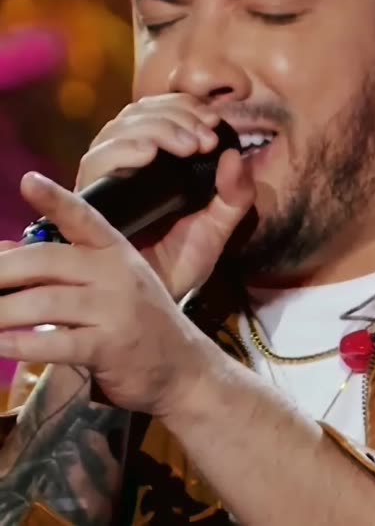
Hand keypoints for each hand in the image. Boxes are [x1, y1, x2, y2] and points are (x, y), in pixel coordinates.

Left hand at [0, 166, 251, 415]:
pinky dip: (22, 344)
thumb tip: (2, 250)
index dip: (55, 198)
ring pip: (47, 302)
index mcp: (115, 250)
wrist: (182, 367)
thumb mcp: (105, 286)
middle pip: (49, 261)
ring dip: (3, 312)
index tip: (28, 180)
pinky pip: (58, 342)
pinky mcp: (111, 345)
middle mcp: (117, 272)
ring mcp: (115, 308)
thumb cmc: (135, 321)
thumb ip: (57, 269)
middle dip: (4, 270)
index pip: (83, 217)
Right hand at [75, 93, 254, 299]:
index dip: (186, 108)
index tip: (213, 122)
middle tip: (203, 138)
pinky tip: (149, 155)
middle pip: (139, 114)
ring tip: (188, 146)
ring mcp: (103, 178)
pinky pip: (98, 160)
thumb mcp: (217, 227)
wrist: (149, 307)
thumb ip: (235, 195)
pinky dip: (124, 149)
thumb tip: (236, 155)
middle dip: (176, 117)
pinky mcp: (87, 197)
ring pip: (119, 129)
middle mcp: (123, 164)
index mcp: (153, 162)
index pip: (161, 112)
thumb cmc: (178, 266)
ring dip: (157, 128)